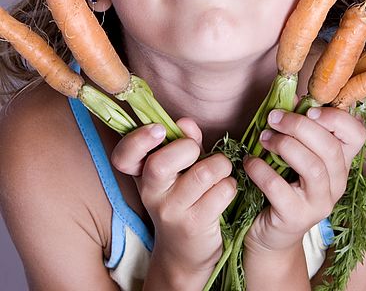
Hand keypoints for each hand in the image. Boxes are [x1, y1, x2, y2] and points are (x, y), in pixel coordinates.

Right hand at [111, 118, 236, 284]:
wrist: (185, 253)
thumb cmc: (184, 197)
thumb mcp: (179, 168)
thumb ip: (183, 141)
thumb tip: (185, 123)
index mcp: (142, 175)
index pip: (124, 156)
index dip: (138, 139)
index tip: (159, 130)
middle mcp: (151, 194)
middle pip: (160, 164)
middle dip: (188, 148)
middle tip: (198, 153)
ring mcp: (171, 212)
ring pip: (202, 174)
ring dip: (220, 165)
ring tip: (221, 170)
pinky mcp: (195, 225)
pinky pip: (221, 191)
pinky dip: (230, 185)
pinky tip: (225, 190)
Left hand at [243, 107, 365, 253]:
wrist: (271, 232)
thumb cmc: (283, 183)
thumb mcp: (293, 153)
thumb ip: (296, 128)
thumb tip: (290, 96)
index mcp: (340, 162)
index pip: (357, 135)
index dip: (337, 118)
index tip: (309, 110)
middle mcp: (337, 183)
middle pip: (331, 148)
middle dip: (300, 126)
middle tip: (274, 118)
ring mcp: (320, 203)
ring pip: (313, 167)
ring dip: (284, 145)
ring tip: (262, 138)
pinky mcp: (297, 218)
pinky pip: (280, 188)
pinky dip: (262, 170)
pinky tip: (250, 162)